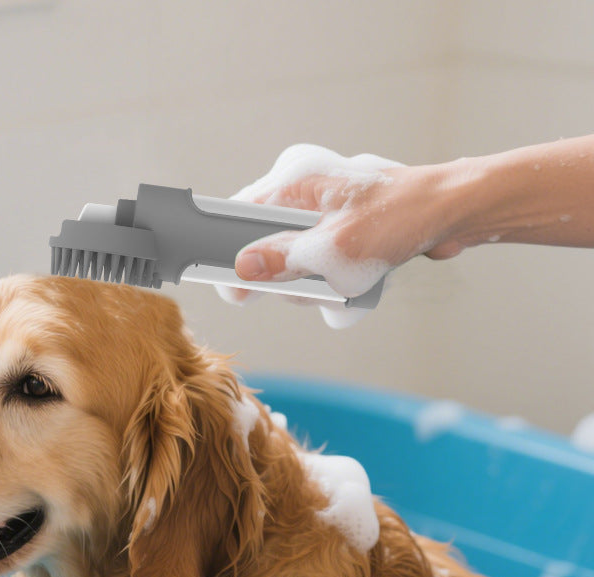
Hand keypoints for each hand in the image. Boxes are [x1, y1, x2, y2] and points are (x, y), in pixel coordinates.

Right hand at [221, 144, 461, 327]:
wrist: (456, 212)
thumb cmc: (402, 216)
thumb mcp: (334, 247)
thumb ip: (283, 259)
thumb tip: (243, 268)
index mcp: (293, 180)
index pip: (237, 215)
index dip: (230, 252)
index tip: (234, 286)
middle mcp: (302, 191)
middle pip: (265, 247)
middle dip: (291, 278)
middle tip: (315, 286)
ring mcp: (320, 210)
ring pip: (294, 262)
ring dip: (317, 286)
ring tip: (348, 284)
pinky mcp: (338, 226)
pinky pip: (320, 264)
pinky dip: (334, 283)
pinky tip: (358, 285)